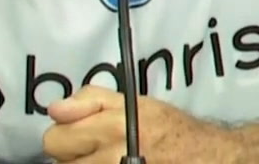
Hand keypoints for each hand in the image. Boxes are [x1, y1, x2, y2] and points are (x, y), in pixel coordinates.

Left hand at [44, 86, 239, 161]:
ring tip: (108, 159)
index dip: (67, 133)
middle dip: (74, 154)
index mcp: (112, 127)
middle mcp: (112, 157)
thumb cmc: (168, 128)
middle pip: (60, 163)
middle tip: (98, 148)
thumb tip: (54, 109)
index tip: (84, 133)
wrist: (204, 157)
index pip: (54, 138)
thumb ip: (90, 99)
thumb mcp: (132, 102)